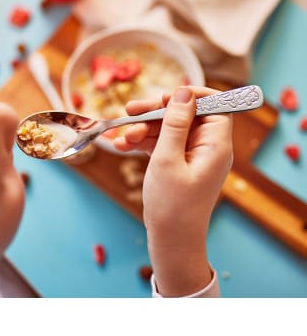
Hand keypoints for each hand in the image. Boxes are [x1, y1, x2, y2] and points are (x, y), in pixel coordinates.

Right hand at [114, 86, 232, 296]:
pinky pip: (163, 144)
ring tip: (121, 137)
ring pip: (170, 129)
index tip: (167, 95)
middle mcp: (208, 148)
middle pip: (185, 115)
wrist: (171, 243)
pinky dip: (143, 143)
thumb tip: (184, 92)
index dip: (193, 95)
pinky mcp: (179, 164)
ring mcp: (193, 156)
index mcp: (215, 145)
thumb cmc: (172, 205)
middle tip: (129, 110)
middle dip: (156, 113)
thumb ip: (175, 123)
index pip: (215, 106)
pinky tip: (121, 146)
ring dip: (144, 129)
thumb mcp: (168, 159)